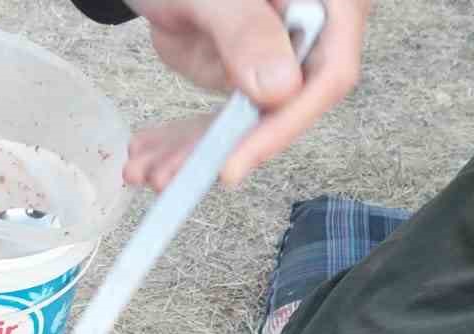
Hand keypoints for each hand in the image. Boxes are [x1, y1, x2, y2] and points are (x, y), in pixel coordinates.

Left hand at [123, 0, 369, 189]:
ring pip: (246, 126)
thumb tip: (282, 89)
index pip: (327, 76)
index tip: (232, 164)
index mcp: (330, 3)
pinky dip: (183, 142)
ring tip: (142, 170)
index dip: (282, 126)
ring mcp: (279, 63)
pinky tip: (145, 155)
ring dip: (192, 155)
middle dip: (220, 152)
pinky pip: (222, 121)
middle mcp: (312, 38)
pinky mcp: (247, 80)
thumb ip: (246, 29)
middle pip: (283, 112)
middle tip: (166, 175)